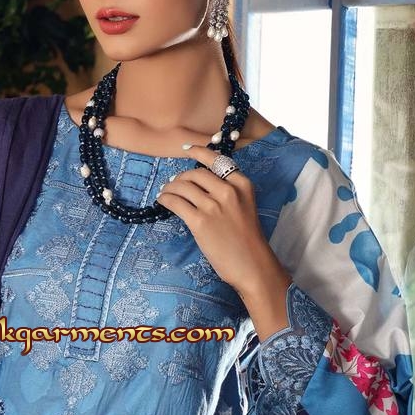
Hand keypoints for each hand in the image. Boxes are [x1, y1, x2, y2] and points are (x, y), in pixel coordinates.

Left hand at [156, 142, 272, 295]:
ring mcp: (213, 206)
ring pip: (182, 186)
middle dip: (180, 178)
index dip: (198, 151)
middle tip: (173, 185)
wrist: (252, 265)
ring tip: (165, 193)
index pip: (216, 159)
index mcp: (242, 184)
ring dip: (169, 188)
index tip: (187, 149)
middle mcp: (228, 191)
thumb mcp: (244, 207)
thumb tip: (197, 183)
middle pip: (195, 173)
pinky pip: (175, 202)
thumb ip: (227, 193)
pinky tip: (162, 202)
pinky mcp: (200, 222)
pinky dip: (165, 199)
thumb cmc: (247, 240)